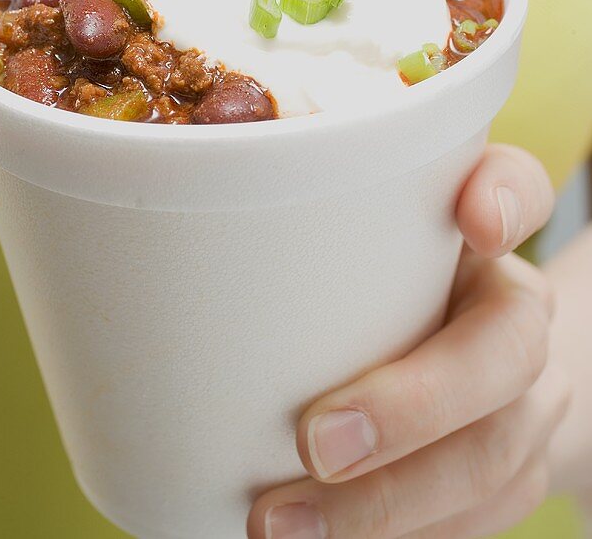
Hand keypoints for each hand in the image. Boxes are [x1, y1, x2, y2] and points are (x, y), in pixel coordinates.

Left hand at [248, 145, 564, 538]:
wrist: (459, 367)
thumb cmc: (367, 287)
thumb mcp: (341, 243)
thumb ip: (294, 233)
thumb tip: (164, 266)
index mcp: (480, 229)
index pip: (517, 187)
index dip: (505, 199)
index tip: (473, 220)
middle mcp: (516, 308)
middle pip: (506, 352)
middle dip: (413, 407)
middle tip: (314, 442)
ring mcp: (527, 398)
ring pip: (493, 457)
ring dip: (387, 503)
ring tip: (279, 522)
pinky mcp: (514, 472)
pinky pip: (474, 518)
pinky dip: (396, 535)